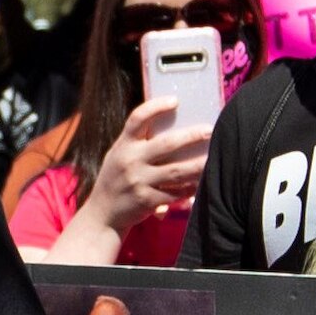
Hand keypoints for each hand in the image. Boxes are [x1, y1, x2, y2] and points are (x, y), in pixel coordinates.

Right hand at [76, 96, 206, 236]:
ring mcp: (139, 182)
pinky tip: (201, 183)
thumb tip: (171, 127)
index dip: (156, 106)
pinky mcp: (147, 201)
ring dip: (198, 164)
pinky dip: (190, 188)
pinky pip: (175, 193)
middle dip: (191, 136)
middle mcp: (130, 161)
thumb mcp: (119, 155)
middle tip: (210, 130)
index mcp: (123, 145)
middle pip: (166, 144)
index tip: (175, 101)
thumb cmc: (116, 179)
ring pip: (176, 171)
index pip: (138, 118)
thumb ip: (138, 143)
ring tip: (213, 157)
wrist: (102, 213)